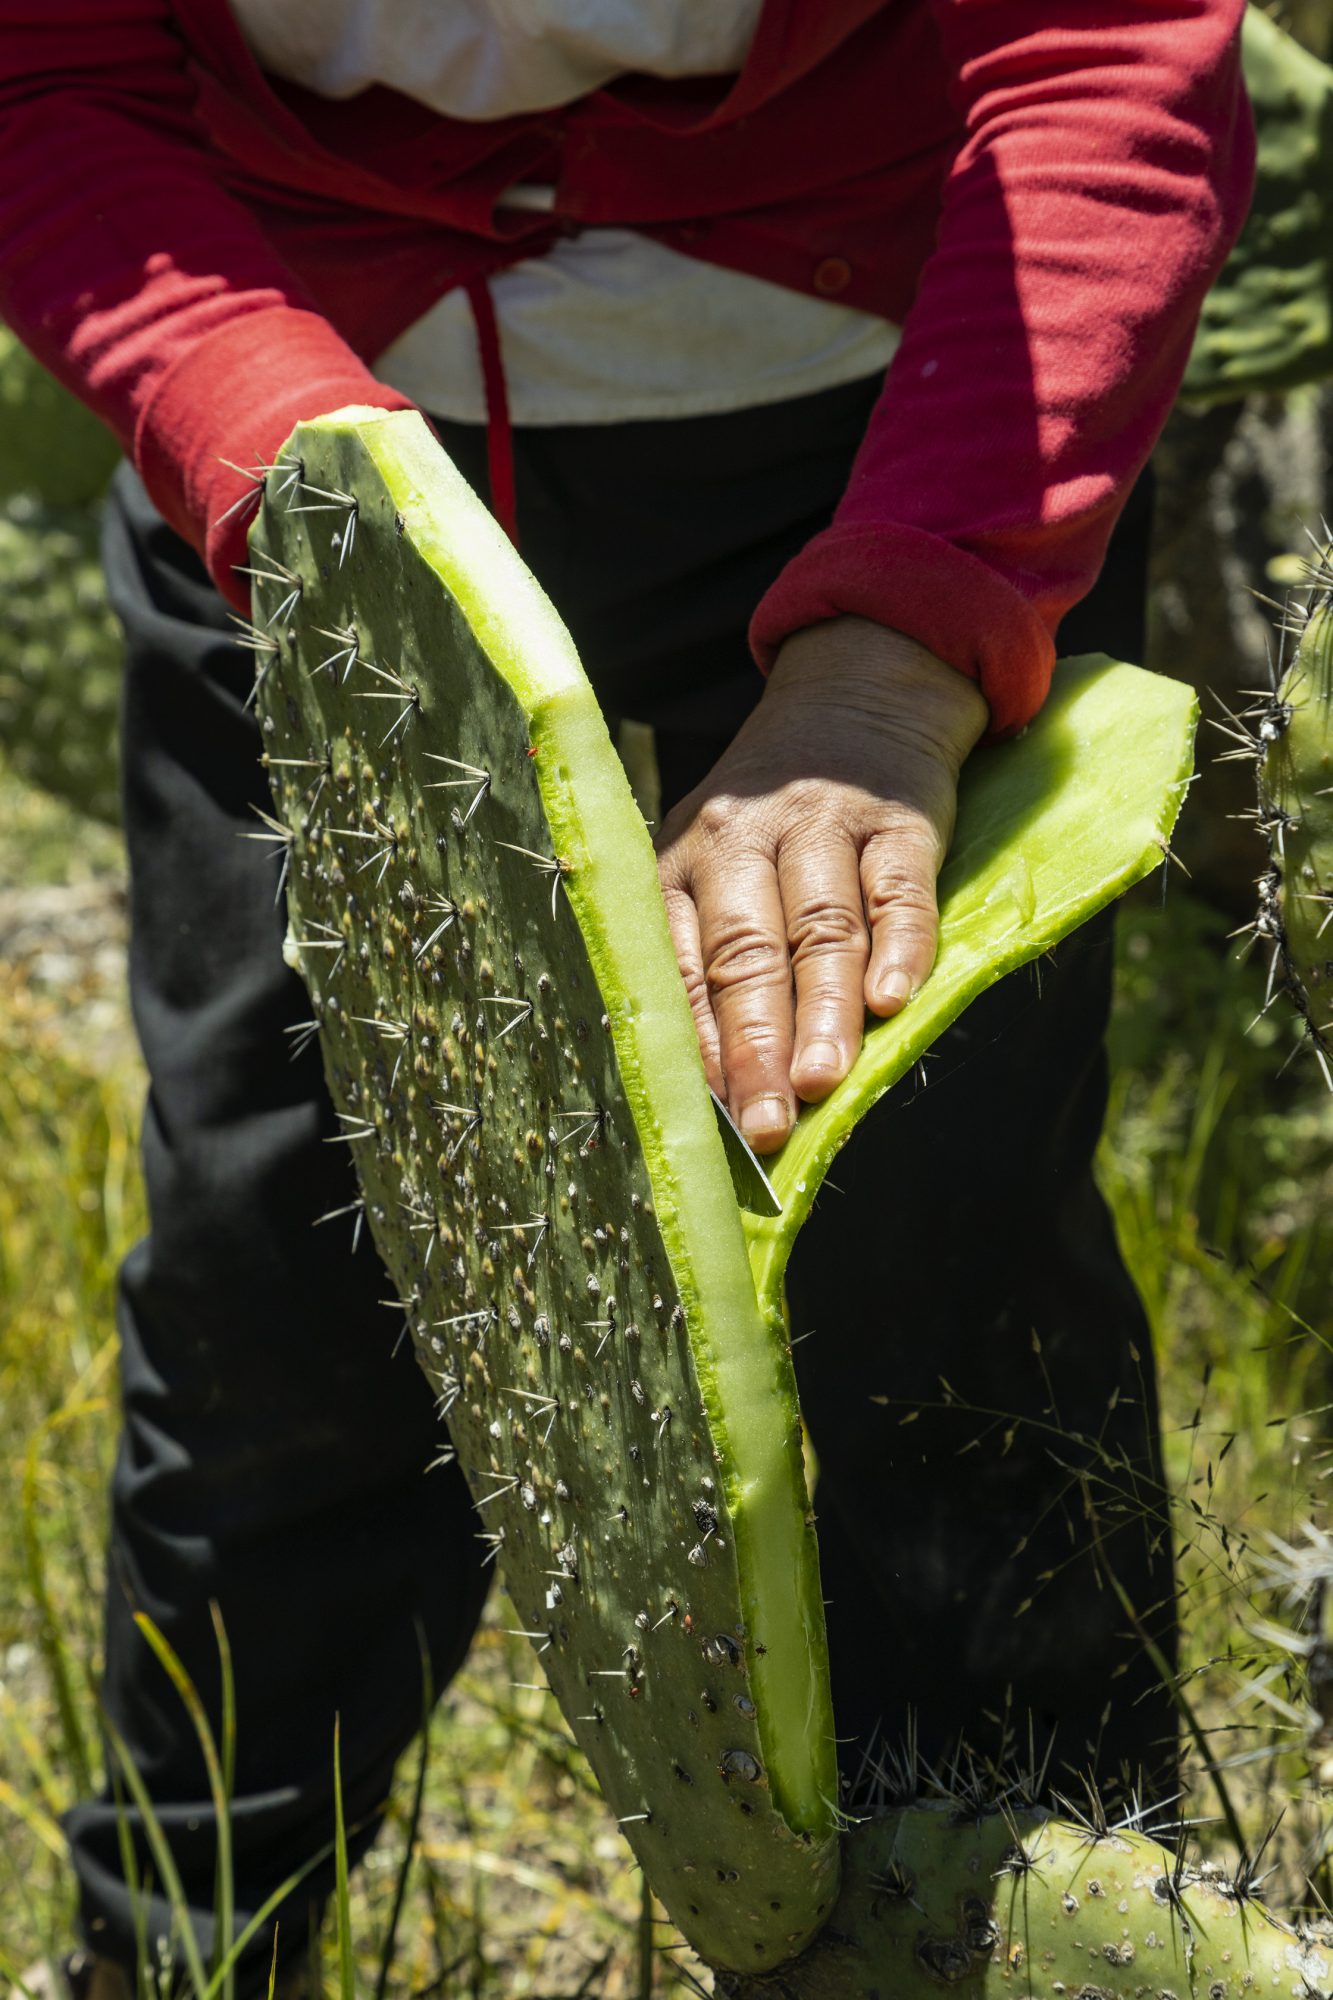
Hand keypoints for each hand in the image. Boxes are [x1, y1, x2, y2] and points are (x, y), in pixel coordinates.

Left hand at [654, 617, 988, 1153]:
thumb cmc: (773, 824)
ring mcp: (822, 824)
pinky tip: (893, 1003)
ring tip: (821, 1082)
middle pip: (748, 954)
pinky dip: (898, 947)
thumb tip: (717, 1092)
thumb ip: (711, 961)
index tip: (713, 1121)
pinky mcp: (899, 818)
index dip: (700, 1046)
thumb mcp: (714, 868)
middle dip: (755, 1045)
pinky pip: (897, 890)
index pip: (686, 966)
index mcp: (684, 863)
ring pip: (819, 929)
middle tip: (767, 1124)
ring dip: (821, 1011)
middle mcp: (743, 839)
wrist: (853, 698)